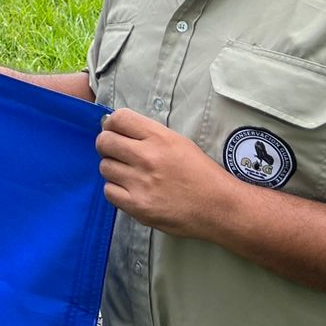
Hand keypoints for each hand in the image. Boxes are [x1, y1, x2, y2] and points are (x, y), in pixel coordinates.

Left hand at [96, 108, 236, 238]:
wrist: (220, 207)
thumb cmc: (201, 173)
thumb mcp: (178, 142)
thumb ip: (148, 134)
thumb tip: (115, 128)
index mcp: (159, 137)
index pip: (119, 118)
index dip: (112, 124)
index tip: (115, 131)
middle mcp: (147, 157)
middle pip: (104, 142)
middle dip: (107, 146)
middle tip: (118, 154)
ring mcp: (141, 183)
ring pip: (105, 167)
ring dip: (114, 170)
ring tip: (130, 175)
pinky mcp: (138, 206)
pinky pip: (109, 191)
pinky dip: (117, 191)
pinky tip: (132, 191)